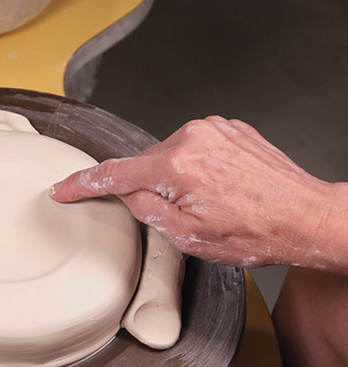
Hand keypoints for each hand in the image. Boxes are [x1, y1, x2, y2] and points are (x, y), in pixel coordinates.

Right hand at [51, 116, 347, 270]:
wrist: (303, 216)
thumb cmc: (255, 232)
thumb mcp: (188, 237)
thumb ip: (146, 210)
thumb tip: (126, 194)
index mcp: (178, 167)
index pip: (115, 174)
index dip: (83, 183)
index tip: (63, 188)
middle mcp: (194, 138)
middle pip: (144, 165)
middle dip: (148, 189)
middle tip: (179, 214)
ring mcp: (213, 129)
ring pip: (167, 156)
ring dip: (172, 179)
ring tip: (207, 203)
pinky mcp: (228, 128)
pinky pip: (192, 147)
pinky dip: (192, 167)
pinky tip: (215, 187)